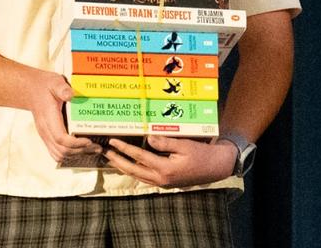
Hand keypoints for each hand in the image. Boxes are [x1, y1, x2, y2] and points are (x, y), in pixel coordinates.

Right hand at [27, 71, 98, 162]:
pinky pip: (56, 152)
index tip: (89, 140)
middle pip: (61, 150)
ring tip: (93, 150)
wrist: (31, 90)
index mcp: (48, 118)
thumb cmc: (45, 86)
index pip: (60, 138)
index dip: (75, 143)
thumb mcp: (55, 82)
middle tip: (98, 147)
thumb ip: (62, 88)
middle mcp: (45, 130)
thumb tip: (70, 95)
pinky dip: (69, 154)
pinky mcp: (47, 137)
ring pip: (58, 154)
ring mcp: (45, 135)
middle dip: (80, 151)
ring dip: (76, 155)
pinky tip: (82, 150)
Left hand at [106, 135, 237, 187]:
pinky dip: (133, 171)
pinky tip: (129, 166)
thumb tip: (148, 138)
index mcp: (164, 169)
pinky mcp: (164, 183)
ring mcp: (161, 183)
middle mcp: (160, 178)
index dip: (124, 148)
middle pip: (132, 170)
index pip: (138, 157)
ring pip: (136, 176)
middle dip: (117, 161)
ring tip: (112, 159)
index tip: (113, 141)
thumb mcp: (185, 145)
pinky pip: (144, 178)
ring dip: (123, 167)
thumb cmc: (201, 154)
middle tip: (105, 152)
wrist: (215, 168)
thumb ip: (165, 142)